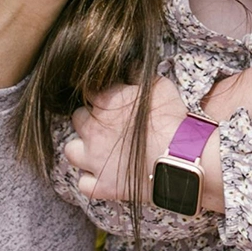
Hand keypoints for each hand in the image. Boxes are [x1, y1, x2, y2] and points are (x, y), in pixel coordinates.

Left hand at [62, 76, 185, 201]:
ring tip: (97, 151)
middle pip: (77, 119)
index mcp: (105, 102)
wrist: (180, 157)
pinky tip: (103, 177)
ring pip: (70, 151)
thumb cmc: (172, 120)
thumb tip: (130, 66)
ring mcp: (94, 159)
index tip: (109, 99)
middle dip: (88, 121)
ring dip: (81, 150)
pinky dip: (91, 181)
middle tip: (105, 125)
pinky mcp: (102, 185)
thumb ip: (139, 75)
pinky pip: (83, 184)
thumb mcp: (159, 87)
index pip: (88, 91)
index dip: (99, 96)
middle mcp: (93, 129)